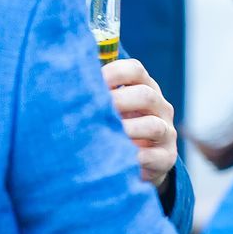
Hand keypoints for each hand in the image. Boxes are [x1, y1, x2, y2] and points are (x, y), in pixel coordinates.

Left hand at [103, 57, 177, 187]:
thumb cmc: (118, 128)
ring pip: (154, 126)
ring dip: (128, 130)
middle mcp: (160, 107)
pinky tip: (117, 159)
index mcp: (145, 87)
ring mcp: (167, 132)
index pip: (135, 70)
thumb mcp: (111, 108)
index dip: (114, 73)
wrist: (142, 163)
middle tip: (95, 111)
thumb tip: (65, 82)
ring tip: (106, 136)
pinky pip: (154, 156)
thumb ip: (96, 94)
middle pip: (146, 95)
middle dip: (118, 101)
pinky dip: (135, 157)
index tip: (92, 82)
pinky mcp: (167, 157)